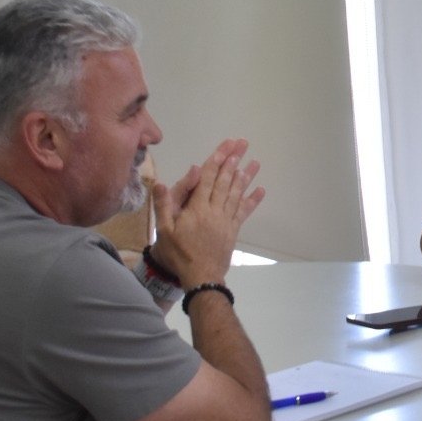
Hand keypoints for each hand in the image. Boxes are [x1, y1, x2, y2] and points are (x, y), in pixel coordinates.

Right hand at [151, 138, 264, 288]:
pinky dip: (253, 200)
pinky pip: (245, 211)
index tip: (225, 147)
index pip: (207, 179)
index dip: (216, 161)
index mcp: (197, 208)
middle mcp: (214, 210)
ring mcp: (226, 220)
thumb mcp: (163, 231)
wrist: (200, 276)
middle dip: (233, 160)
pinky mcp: (233, 229)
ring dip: (245, 176)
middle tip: (242, 144)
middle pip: (224, 181)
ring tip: (254, 161)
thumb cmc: (178, 254)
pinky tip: (261, 189)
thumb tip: (161, 182)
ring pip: (236, 193)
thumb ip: (164, 205)